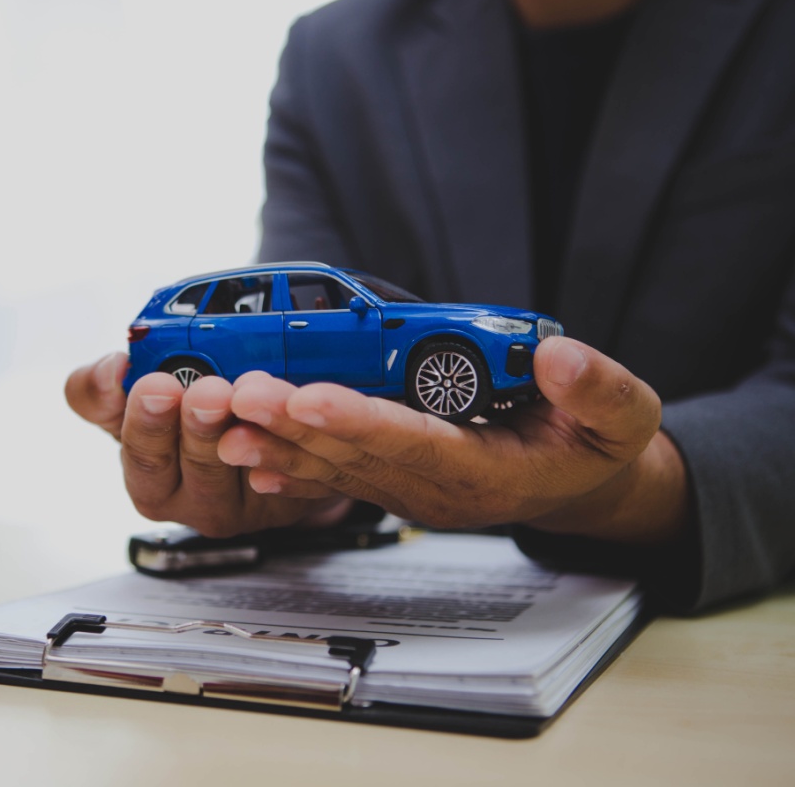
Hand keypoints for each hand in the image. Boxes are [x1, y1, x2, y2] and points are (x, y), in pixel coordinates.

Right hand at [64, 353, 349, 535]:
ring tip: (248, 395)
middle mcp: (196, 502)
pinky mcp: (290, 500)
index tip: (156, 385)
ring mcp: (246, 505)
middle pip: (197, 468)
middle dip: (200, 426)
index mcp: (151, 481)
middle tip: (208, 392)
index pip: (141, 458)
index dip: (146, 423)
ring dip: (248, 430)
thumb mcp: (131, 405)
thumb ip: (100, 389)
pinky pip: (292, 469)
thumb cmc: (180, 424)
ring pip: (247, 468)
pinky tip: (289, 411)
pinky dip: (290, 437)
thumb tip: (109, 371)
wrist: (247, 442)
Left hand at [218, 337, 689, 545]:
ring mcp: (407, 489)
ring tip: (223, 421)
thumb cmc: (592, 447)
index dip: (360, 419)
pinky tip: (245, 457)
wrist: (573, 484)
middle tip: (240, 392)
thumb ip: (597, 390)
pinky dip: (288, 465)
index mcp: (487, 471)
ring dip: (276, 442)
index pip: (415, 444)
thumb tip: (557, 357)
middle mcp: (435, 488)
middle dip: (293, 423)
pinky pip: (332, 477)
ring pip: (333, 467)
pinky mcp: (390, 480)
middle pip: (355, 454)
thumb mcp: (622, 418)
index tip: (310, 395)